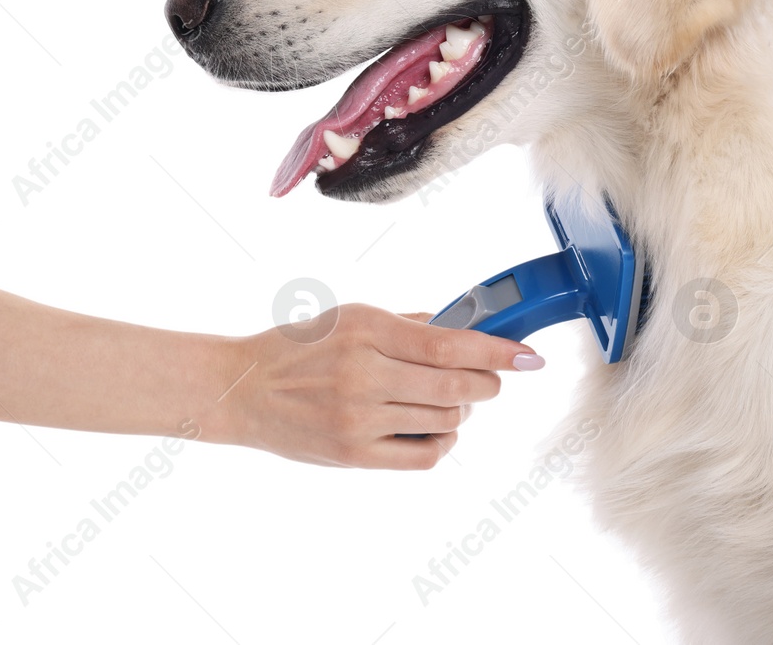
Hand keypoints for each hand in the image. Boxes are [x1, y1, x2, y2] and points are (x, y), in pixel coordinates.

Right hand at [227, 303, 543, 469]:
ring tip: (446, 399)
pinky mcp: (355, 454)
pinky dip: (444, 440)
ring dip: (461, 409)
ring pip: (447, 419)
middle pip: (457, 384)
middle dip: (487, 382)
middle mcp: (365, 373)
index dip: (499, 350)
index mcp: (368, 329)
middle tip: (489, 378)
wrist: (244, 390)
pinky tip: (434, 427)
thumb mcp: (352, 317)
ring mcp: (359, 417)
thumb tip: (469, 328)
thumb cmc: (301, 347)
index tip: (529, 355)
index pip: (451, 343)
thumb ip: (410, 325)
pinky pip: (426, 455)